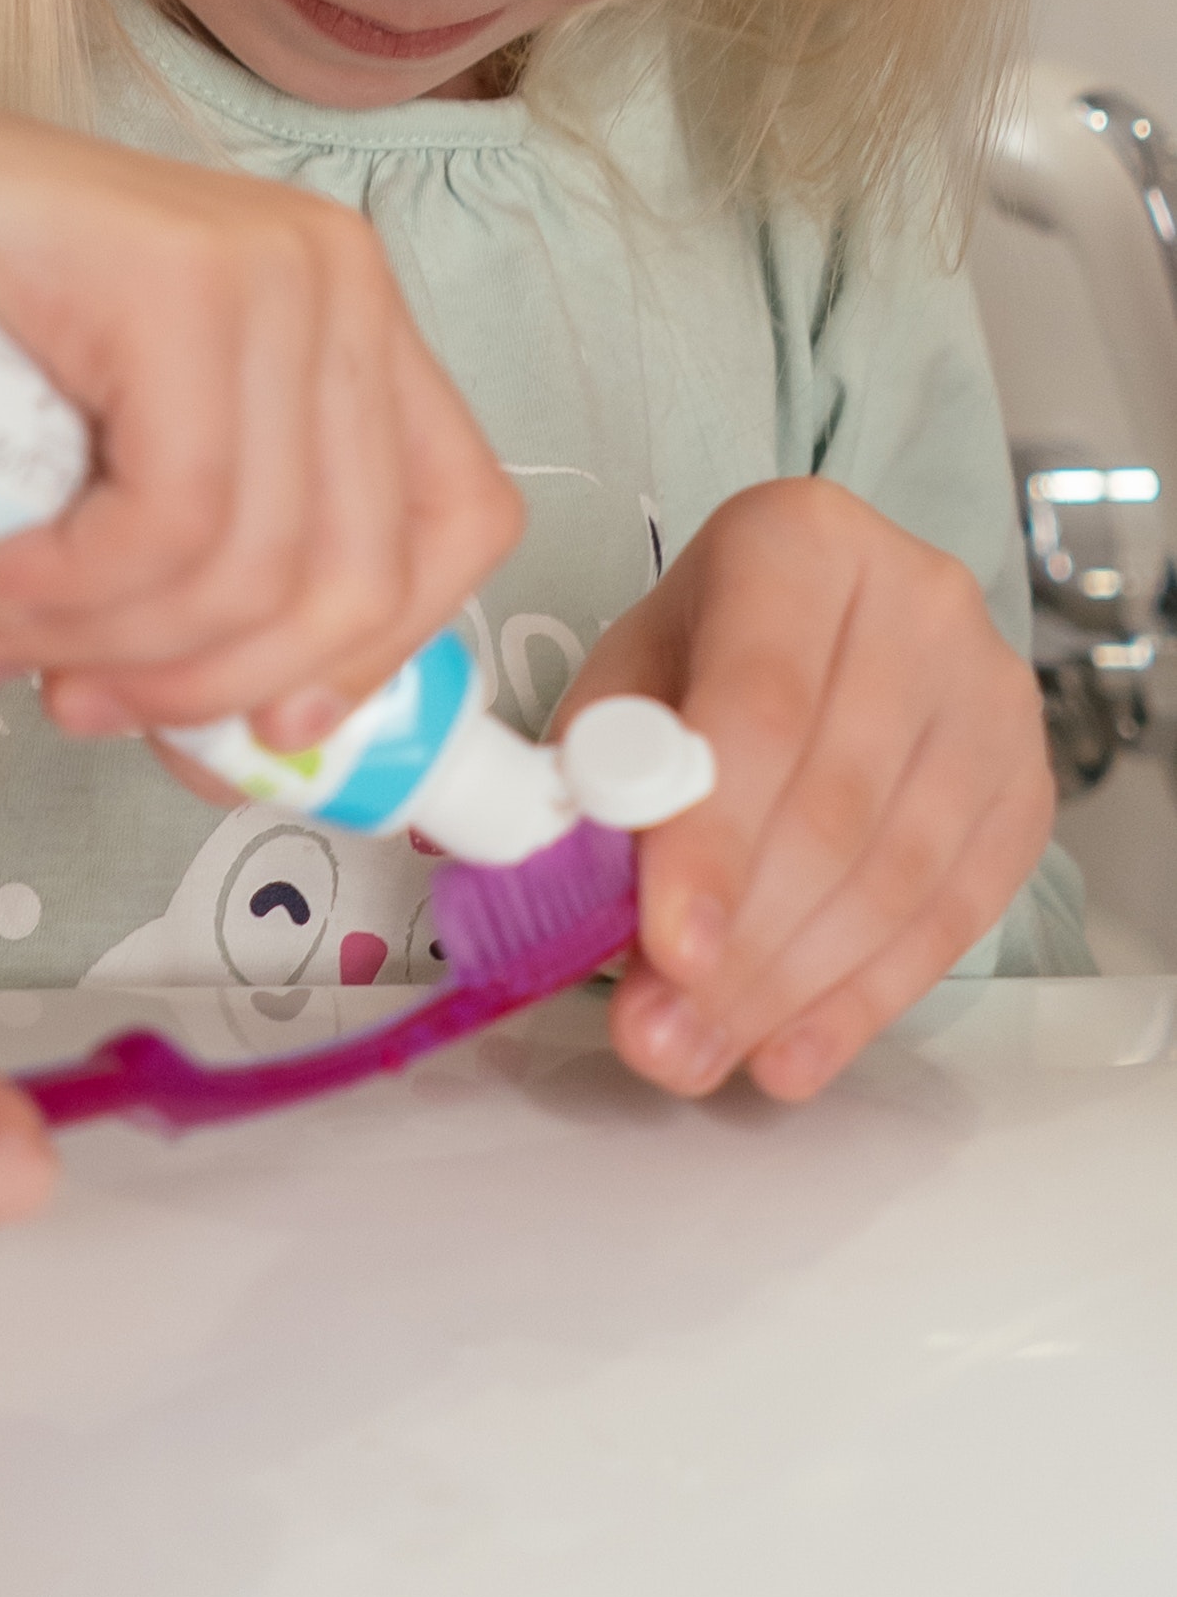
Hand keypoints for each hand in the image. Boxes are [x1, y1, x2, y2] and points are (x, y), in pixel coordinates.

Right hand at [0, 82, 520, 744]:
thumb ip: (205, 556)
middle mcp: (341, 285)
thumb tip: (243, 734)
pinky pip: (173, 515)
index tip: (257, 732)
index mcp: (356, 324)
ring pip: (254, 562)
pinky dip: (81, 590)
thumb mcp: (132, 450)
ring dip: (115, 644)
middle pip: (354, 572)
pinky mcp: (183, 282)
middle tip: (83, 704)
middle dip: (211, 685)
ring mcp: (273, 272)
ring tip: (3, 641)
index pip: (458, 521)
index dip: (372, 657)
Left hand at [579, 483, 1056, 1100]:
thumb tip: (569, 903)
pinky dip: (866, 999)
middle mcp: (918, 600)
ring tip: (701, 1054)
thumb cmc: (709, 650)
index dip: (712, 840)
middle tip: (661, 1036)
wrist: (831, 623)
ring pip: (900, 872)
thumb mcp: (631, 677)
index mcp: (800, 542)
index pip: (760, 707)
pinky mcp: (1028, 781)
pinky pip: (956, 914)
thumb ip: (601, 772)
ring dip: (792, 988)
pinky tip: (792, 1052)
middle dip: (741, 946)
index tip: (667, 948)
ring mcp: (990, 692)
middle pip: (834, 804)